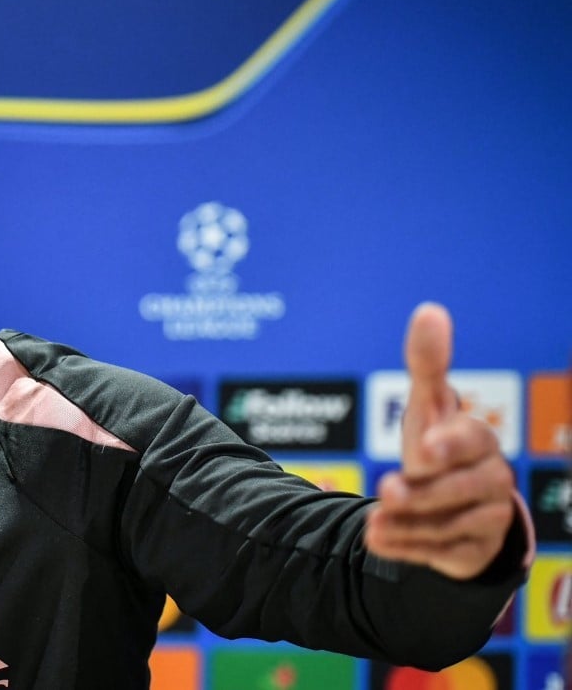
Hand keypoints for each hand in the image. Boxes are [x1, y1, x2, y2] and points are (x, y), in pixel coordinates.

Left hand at [364, 303, 515, 579]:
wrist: (451, 503)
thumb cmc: (437, 445)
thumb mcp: (427, 406)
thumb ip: (427, 365)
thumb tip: (430, 310)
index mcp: (479, 440)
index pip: (470, 440)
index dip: (448, 444)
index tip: (421, 447)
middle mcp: (491, 479)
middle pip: (460, 489)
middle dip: (424, 491)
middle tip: (386, 489)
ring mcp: (486, 518)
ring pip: (450, 524)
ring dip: (409, 524)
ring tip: (373, 521)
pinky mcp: (472, 551)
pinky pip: (442, 553)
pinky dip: (406, 547)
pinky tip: (377, 540)